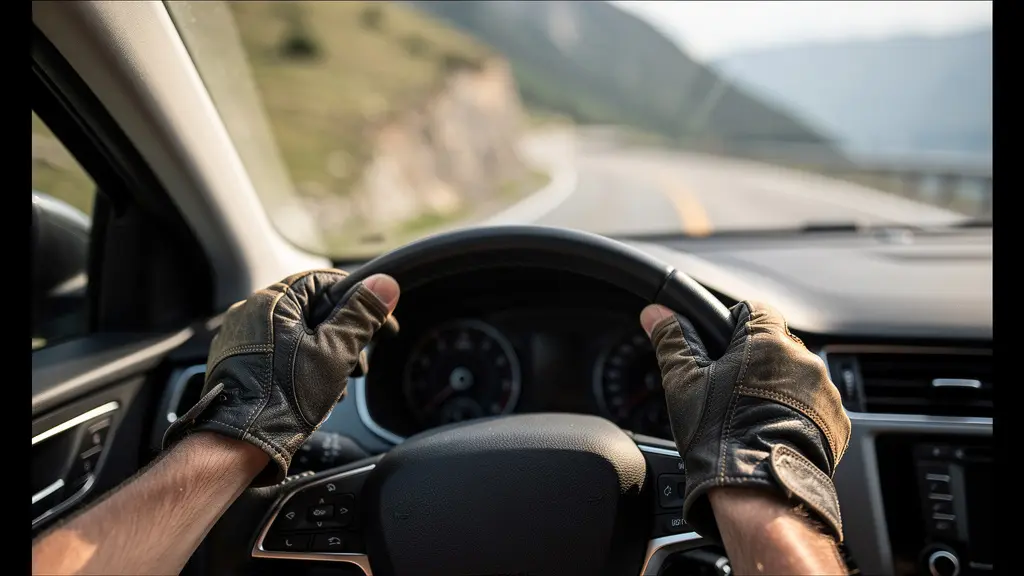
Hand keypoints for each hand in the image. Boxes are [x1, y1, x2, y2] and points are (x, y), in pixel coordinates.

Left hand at [164, 270, 399, 484]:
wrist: (240, 441)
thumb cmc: (283, 398)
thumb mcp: (336, 352)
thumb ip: (361, 314)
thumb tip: (385, 285)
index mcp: (271, 300)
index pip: (321, 280)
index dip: (353, 297)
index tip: (373, 317)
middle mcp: (249, 312)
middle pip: (309, 308)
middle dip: (339, 332)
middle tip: (358, 356)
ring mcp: (239, 338)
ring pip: (294, 332)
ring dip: (321, 351)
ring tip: (335, 379)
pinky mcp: (235, 362)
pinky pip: (276, 351)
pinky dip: (299, 363)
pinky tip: (310, 387)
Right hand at [640, 300, 850, 541]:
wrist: (759, 490)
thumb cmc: (719, 434)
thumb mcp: (683, 383)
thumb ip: (671, 340)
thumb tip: (656, 313)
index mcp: (767, 341)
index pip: (754, 310)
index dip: (734, 326)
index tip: (722, 349)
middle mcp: (804, 360)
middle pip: (776, 345)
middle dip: (755, 362)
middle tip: (730, 390)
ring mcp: (825, 392)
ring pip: (796, 377)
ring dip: (778, 388)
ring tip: (751, 417)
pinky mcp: (837, 422)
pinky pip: (814, 406)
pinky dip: (797, 415)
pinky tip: (772, 431)